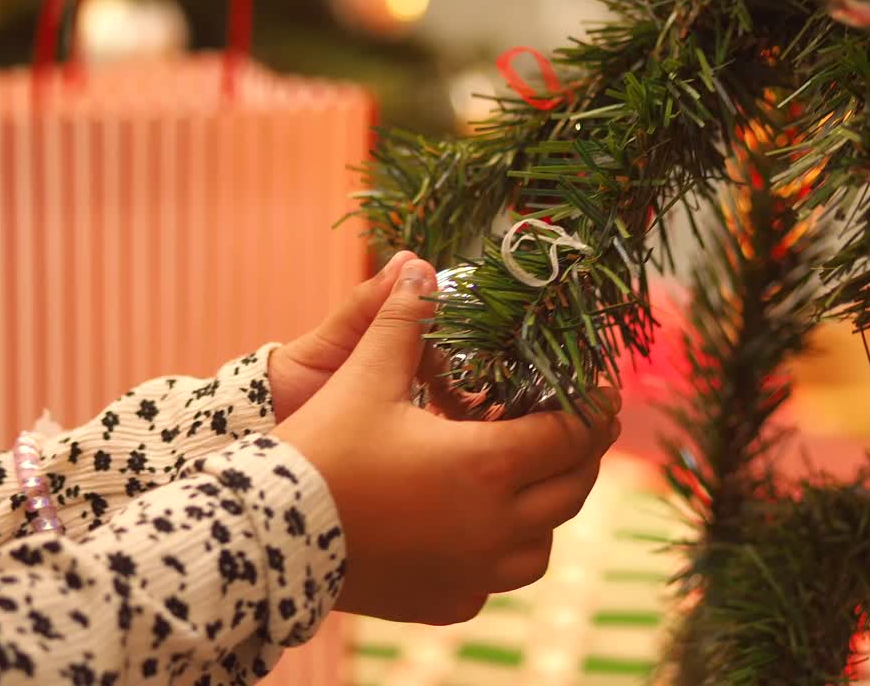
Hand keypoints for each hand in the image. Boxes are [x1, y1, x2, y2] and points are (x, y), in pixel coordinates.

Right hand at [272, 258, 621, 624]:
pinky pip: (497, 579)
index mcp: (485, 466)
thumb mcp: (363, 377)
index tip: (603, 393)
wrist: (265, 538)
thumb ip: (400, 321)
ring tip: (530, 479)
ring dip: (547, 509)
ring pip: (541, 545)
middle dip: (582, 455)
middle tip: (579, 428)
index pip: (570, 436)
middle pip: (570, 491)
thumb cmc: (321, 452)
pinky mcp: (447, 602)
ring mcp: (474, 573)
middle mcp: (493, 527)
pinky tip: (480, 528)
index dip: (594, 410)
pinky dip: (503, 551)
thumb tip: (418, 266)